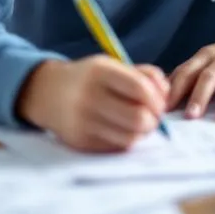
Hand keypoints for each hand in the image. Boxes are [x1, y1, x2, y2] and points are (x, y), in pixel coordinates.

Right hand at [17, 56, 168, 152]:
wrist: (47, 93)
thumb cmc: (89, 79)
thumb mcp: (113, 66)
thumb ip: (144, 74)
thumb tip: (167, 93)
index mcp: (100, 72)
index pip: (141, 89)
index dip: (158, 99)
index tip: (159, 102)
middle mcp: (89, 97)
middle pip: (139, 118)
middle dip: (154, 119)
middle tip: (152, 116)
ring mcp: (83, 122)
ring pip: (131, 137)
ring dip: (142, 133)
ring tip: (139, 123)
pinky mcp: (81, 142)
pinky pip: (117, 147)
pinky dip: (126, 140)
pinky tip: (122, 130)